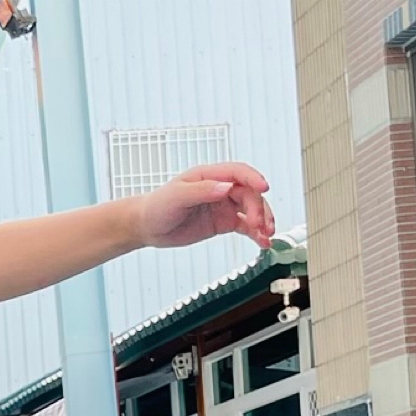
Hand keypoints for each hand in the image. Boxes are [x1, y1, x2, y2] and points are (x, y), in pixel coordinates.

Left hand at [136, 164, 273, 251]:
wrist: (148, 227)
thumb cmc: (157, 206)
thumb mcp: (176, 196)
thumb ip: (201, 190)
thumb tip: (226, 187)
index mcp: (209, 176)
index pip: (238, 173)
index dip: (253, 178)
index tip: (264, 188)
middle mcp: (220, 188)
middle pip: (249, 194)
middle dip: (258, 208)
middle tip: (259, 225)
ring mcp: (224, 205)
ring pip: (252, 209)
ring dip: (263, 220)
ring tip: (267, 234)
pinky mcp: (224, 222)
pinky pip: (246, 226)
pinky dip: (256, 233)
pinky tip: (263, 242)